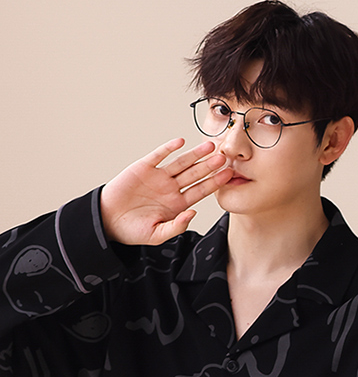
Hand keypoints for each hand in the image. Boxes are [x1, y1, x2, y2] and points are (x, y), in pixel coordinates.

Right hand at [100, 138, 232, 244]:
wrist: (108, 221)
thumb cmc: (133, 231)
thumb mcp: (157, 234)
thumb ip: (177, 226)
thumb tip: (193, 212)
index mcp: (177, 204)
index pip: (200, 191)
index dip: (214, 183)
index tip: (229, 175)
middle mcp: (171, 188)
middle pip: (195, 175)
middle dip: (209, 166)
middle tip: (224, 157)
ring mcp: (158, 177)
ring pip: (181, 163)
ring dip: (194, 155)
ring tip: (210, 146)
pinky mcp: (144, 168)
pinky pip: (158, 155)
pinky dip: (169, 148)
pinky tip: (181, 142)